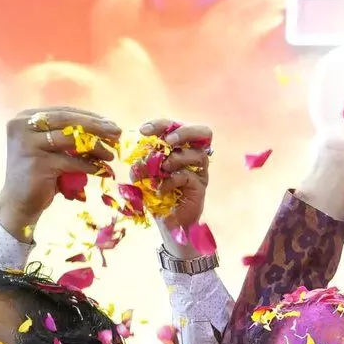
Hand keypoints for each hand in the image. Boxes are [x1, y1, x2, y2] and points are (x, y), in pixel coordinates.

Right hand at [0, 107, 118, 241]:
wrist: (20, 201)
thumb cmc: (41, 173)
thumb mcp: (53, 149)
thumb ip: (69, 135)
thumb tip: (107, 128)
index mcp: (25, 118)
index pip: (63, 112)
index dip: (90, 117)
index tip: (112, 124)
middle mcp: (22, 126)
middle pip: (67, 121)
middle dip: (96, 127)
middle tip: (117, 133)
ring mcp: (28, 143)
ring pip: (70, 139)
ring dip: (96, 147)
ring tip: (111, 155)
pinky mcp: (37, 162)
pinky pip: (71, 161)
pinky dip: (89, 165)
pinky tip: (102, 170)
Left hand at [135, 119, 211, 238]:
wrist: (165, 220)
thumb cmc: (155, 193)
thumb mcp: (143, 171)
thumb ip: (143, 157)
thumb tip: (140, 147)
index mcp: (180, 147)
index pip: (175, 125)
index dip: (161, 124)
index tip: (143, 131)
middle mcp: (193, 156)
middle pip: (202, 131)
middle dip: (183, 132)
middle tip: (167, 142)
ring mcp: (199, 171)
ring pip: (196, 154)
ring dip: (174, 159)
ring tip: (161, 170)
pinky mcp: (201, 186)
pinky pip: (188, 175)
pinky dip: (171, 180)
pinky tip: (161, 188)